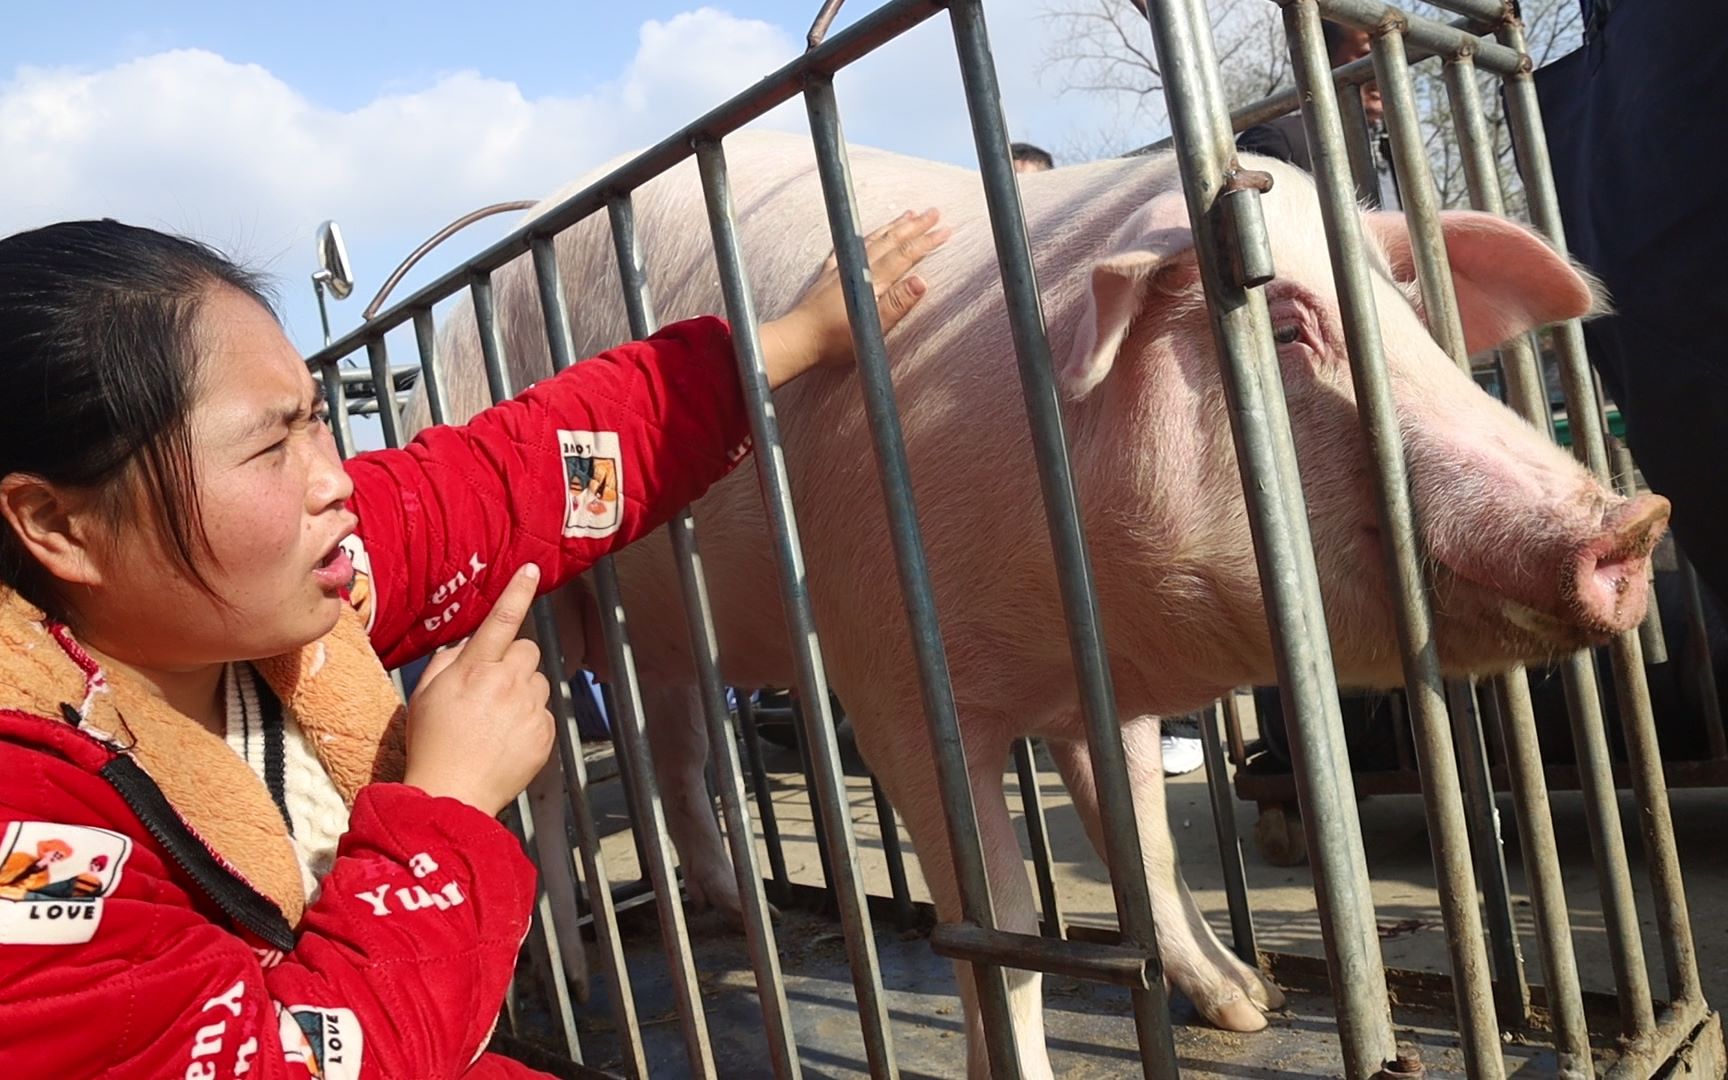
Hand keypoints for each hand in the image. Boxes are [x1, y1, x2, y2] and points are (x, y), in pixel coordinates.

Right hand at [403, 563, 554, 816]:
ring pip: (539, 681)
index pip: (501, 620)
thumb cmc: (432, 744)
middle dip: (513, 662)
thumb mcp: (425, 695)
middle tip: (490, 688)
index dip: (517, 591)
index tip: (532, 570)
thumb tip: (469, 645)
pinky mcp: (546, 734)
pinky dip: (530, 721)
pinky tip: (506, 740)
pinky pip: (545, 712)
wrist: (452, 795)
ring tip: (495, 720)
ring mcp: (530, 709)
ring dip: (523, 691)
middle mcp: (507, 683)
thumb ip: (448, 661)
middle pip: (528, 649)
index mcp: (474, 669)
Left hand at [761, 208, 949, 388]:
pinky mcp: (829, 276)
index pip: (906, 255)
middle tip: (934, 212)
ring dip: (893, 227)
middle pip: (891, 240)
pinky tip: (865, 234)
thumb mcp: (873, 328)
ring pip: (873, 239)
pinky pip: (850, 246)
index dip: (927, 241)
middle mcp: (857, 267)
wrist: (797, 340)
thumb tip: (922, 281)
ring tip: (908, 214)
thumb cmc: (835, 341)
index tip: (947, 230)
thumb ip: (898, 304)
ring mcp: (842, 269)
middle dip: (915, 225)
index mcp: (872, 280)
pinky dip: (864, 237)